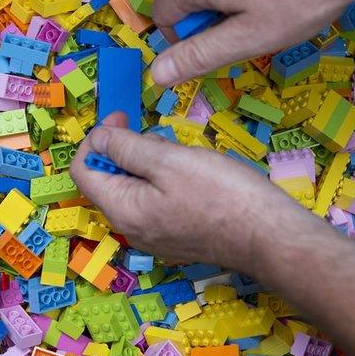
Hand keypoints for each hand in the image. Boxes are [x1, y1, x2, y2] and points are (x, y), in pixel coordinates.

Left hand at [69, 112, 325, 274]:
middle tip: (156, 133)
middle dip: (123, 151)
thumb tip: (98, 138)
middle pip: (109, 182)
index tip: (122, 116)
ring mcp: (156, 239)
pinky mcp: (179, 240)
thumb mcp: (169, 159)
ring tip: (179, 153)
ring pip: (135, 192)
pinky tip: (192, 175)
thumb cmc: (222, 193)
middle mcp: (133, 230)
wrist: (270, 236)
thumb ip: (127, 147)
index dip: (96, 139)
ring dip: (146, 165)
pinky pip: (156, 205)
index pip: (84, 172)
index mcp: (123, 210)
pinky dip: (163, 183)